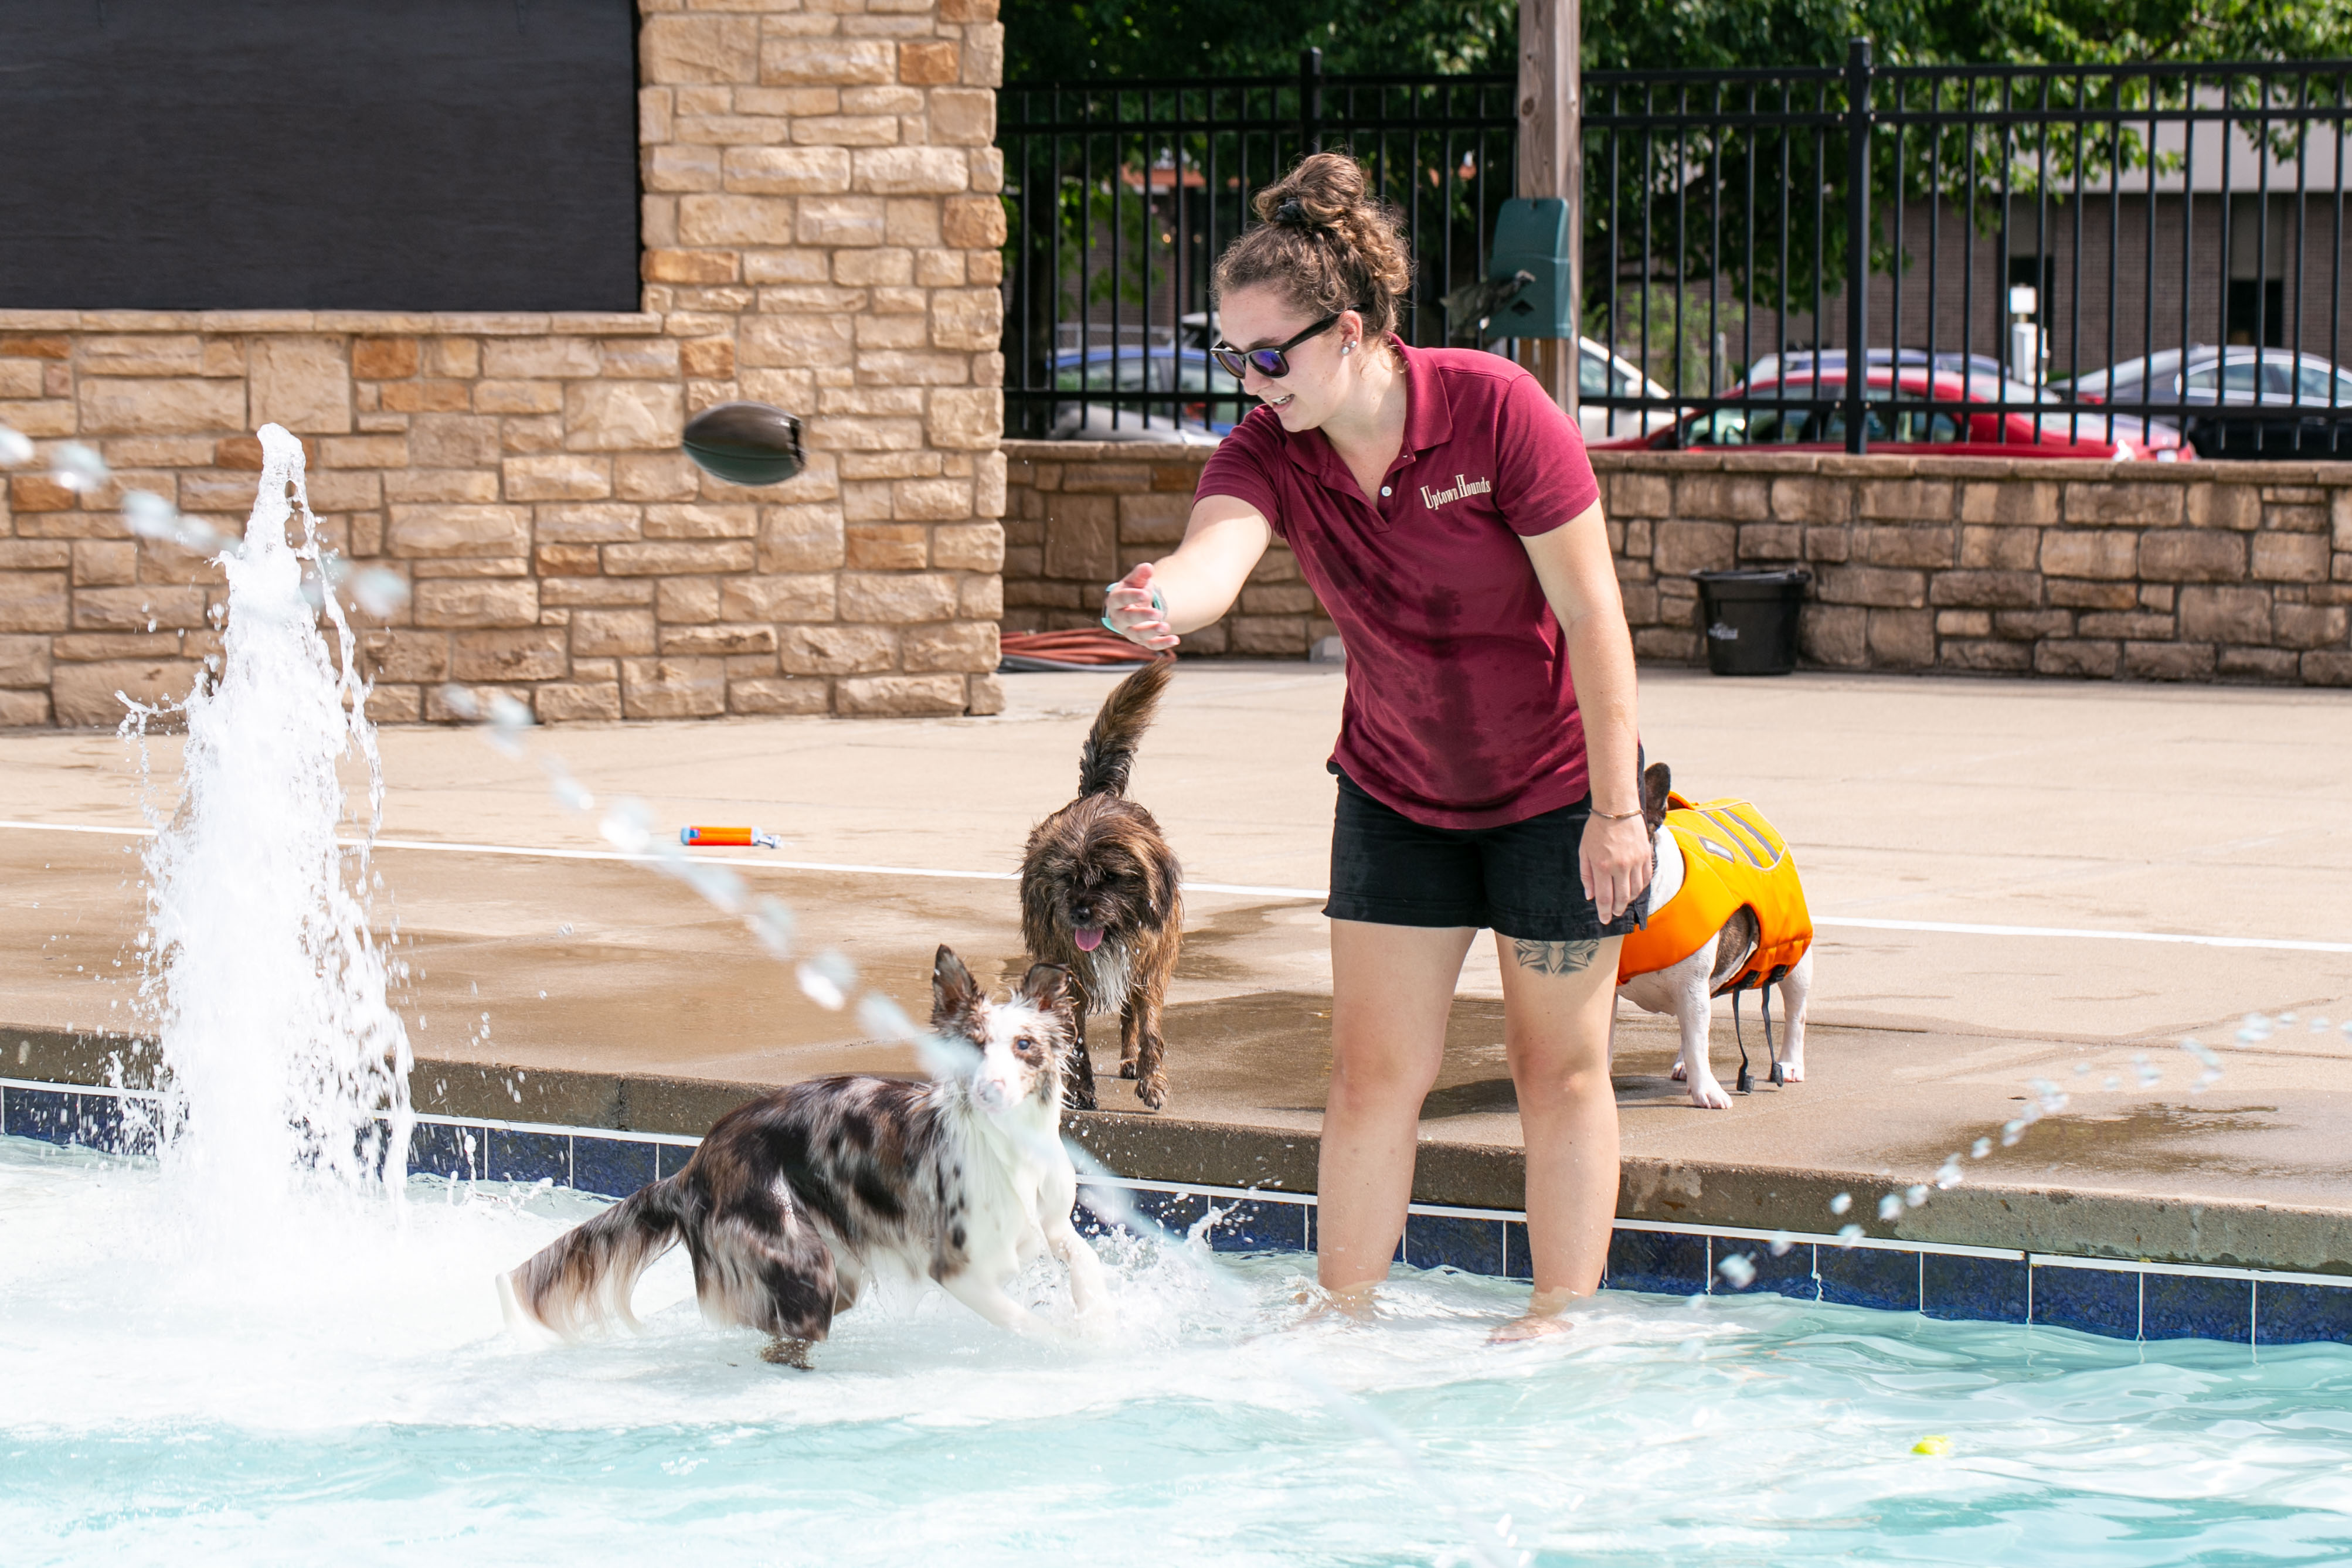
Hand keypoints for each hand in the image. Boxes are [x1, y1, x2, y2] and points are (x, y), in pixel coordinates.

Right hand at [1103, 562, 1177, 650]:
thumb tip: (1148, 567)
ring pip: (1139, 634)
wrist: (1136, 606)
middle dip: (1143, 616)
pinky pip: (1151, 644)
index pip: (1121, 599)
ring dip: (1153, 631)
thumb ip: (1141, 574)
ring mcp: (1130, 632)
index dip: (1132, 596)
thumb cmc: (1135, 590)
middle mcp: (1119, 619)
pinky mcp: (1142, 640)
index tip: (1146, 593)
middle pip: (1128, 619)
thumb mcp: (1136, 581)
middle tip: (1158, 613)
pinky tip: (1175, 640)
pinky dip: (1163, 644)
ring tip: (1166, 626)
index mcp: (1115, 602)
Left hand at [1579, 811, 1651, 925]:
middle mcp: (1620, 866)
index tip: (1604, 920)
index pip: (1605, 898)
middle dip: (1618, 909)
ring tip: (1624, 902)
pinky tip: (1634, 889)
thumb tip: (1590, 896)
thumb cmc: (1596, 829)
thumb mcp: (1584, 852)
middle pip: (1622, 898)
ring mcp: (1635, 861)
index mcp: (1602, 866)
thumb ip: (1586, 876)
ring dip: (1629, 900)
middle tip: (1615, 913)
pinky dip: (1640, 887)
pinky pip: (1646, 878)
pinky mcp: (1646, 855)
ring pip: (1636, 890)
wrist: (1617, 807)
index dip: (1604, 912)